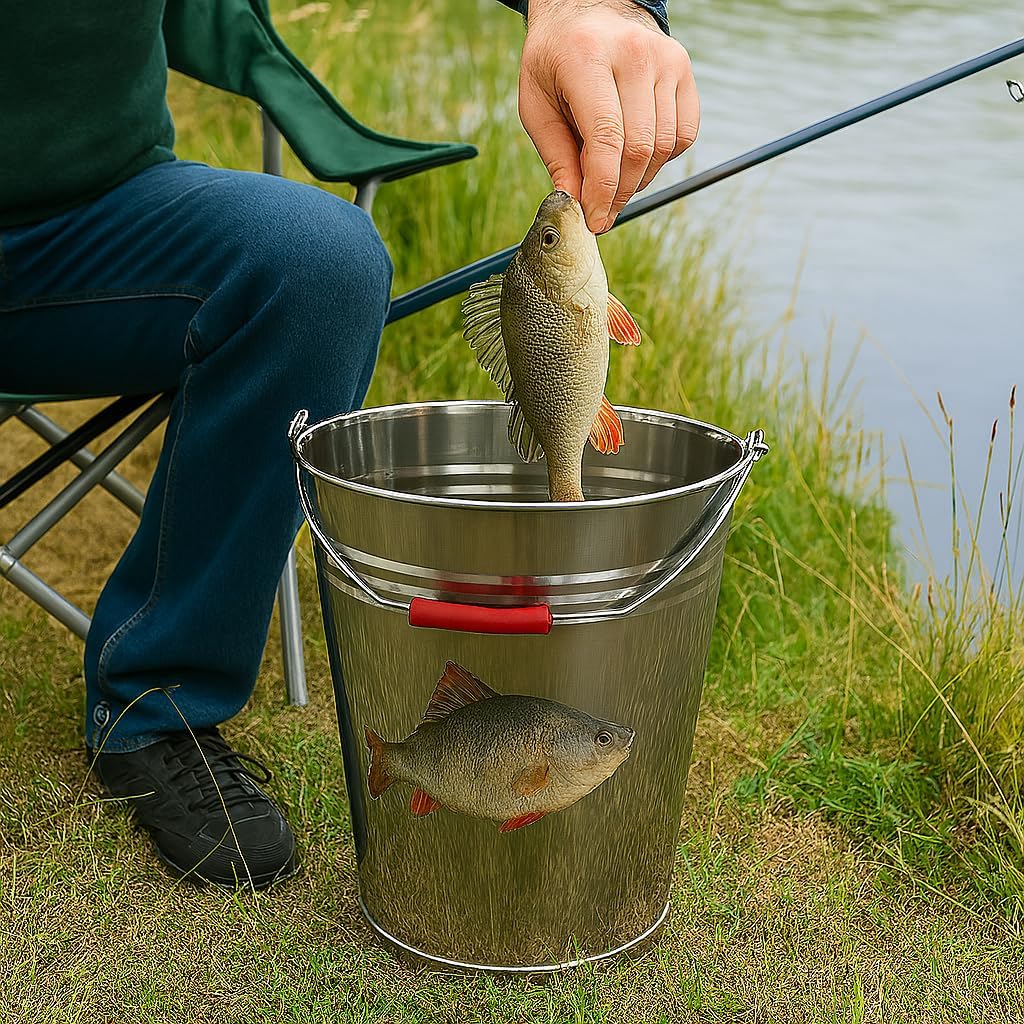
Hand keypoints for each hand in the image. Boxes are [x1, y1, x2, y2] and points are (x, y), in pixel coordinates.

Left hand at [517, 0, 698, 232]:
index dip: (603, 189)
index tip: (594, 219)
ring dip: (639, 179)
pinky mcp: (684, 69)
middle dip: (619, 192)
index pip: (607, 138)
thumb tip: (575, 203)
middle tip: (602, 212)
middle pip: (639, 149)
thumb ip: (556, 156)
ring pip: (663, 147)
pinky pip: (683, 135)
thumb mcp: (537, 105)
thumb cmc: (555, 61)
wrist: (588, 9)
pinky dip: (661, 158)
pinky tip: (636, 153)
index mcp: (587, 58)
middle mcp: (634, 54)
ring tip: (614, 178)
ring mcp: (666, 59)